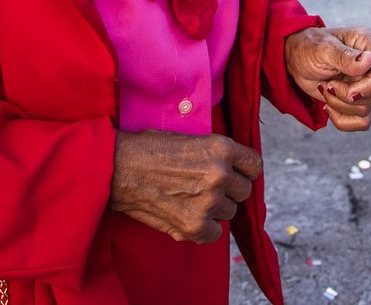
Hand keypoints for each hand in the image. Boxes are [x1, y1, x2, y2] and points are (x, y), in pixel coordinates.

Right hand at [110, 131, 261, 243]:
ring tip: (189, 199)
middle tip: (204, 187)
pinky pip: (215, 233)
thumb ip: (214, 154)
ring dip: (214, 209)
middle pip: (243, 191)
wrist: (116, 168)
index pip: (255, 165)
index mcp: (221, 148)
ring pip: (229, 212)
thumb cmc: (147, 149)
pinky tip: (186, 215)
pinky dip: (203, 228)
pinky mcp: (195, 226)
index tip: (234, 173)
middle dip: (228, 190)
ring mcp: (209, 202)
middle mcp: (220, 174)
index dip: (243, 170)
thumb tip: (233, 170)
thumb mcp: (189, 137)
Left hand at [285, 26, 370, 130]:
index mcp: (368, 43)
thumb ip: (344, 56)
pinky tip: (328, 106)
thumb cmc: (307, 46)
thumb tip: (368, 61)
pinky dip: (342, 120)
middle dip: (349, 96)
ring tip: (324, 89)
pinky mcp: (359, 100)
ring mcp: (368, 83)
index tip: (348, 88)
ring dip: (340, 105)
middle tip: (327, 85)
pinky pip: (362, 122)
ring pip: (368, 108)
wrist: (294, 60)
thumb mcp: (321, 48)